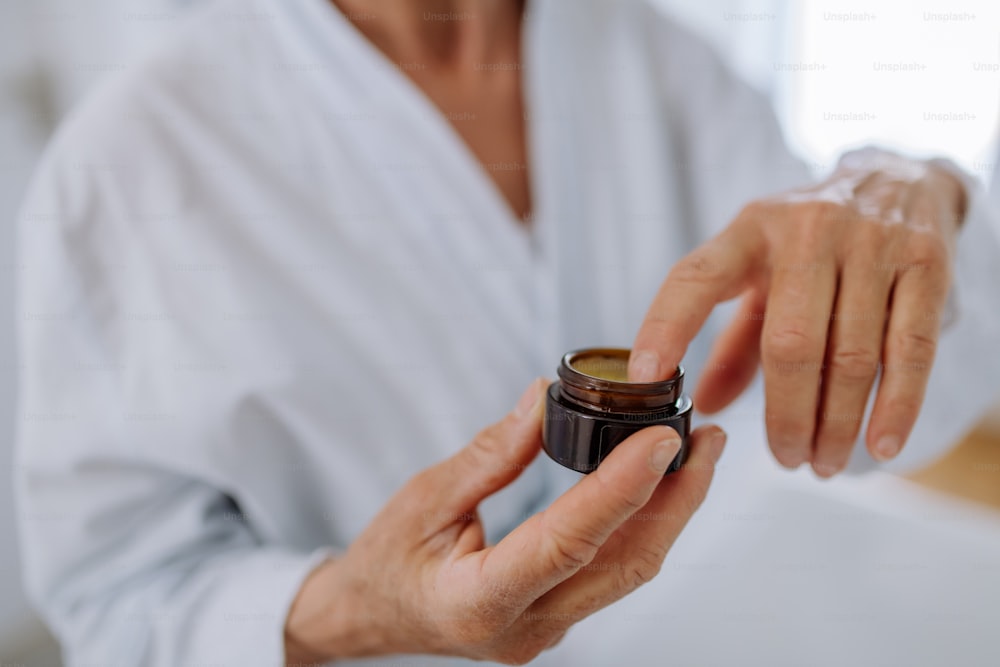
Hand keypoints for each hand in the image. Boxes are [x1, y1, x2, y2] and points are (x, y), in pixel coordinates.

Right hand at [284, 379, 725, 664]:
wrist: (367, 617)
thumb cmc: (384, 564)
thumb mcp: (424, 498)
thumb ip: (492, 454)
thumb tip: (545, 401)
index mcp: (480, 601)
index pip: (568, 541)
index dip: (620, 489)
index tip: (660, 440)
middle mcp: (526, 628)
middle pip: (624, 564)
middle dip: (676, 500)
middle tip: (706, 439)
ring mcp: (547, 630)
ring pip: (628, 571)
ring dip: (669, 512)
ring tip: (695, 455)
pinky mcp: (557, 618)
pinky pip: (613, 572)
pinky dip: (641, 526)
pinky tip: (656, 488)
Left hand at [629, 149, 965, 476]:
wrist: (899, 176)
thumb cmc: (811, 242)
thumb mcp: (760, 274)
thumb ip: (732, 342)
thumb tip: (703, 407)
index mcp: (749, 231)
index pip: (694, 278)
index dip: (665, 327)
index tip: (647, 379)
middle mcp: (807, 230)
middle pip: (790, 342)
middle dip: (787, 415)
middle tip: (786, 460)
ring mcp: (872, 242)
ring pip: (852, 355)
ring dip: (837, 423)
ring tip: (825, 464)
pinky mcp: (928, 261)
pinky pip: (911, 348)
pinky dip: (897, 405)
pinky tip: (881, 445)